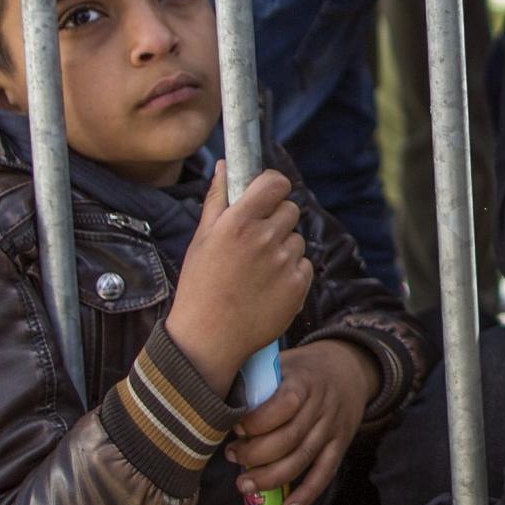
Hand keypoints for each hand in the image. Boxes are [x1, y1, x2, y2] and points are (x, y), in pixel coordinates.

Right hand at [167, 166, 312, 395]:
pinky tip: (268, 287)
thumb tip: (224, 165)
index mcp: (237, 222)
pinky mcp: (298, 286)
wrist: (209, 338)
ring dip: (283, 248)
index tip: (267, 194)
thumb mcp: (201, 239)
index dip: (273, 186)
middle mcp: (264, 239)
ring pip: (297, 239)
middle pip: (290, 209)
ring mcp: (284, 263)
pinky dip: (291, 272)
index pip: (275, 183)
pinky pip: (304, 265)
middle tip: (257, 240)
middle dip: (276, 219)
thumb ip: (217, 199)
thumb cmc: (200, 286)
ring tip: (257, 270)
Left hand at [225, 341, 379, 504]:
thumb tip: (219, 403)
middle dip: (255, 455)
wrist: (349, 369)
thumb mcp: (282, 362)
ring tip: (245, 484)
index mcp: (304, 381)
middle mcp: (321, 406)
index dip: (256, 422)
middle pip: (289, 439)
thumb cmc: (303, 369)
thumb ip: (257, 380)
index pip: (282, 406)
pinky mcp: (340, 445)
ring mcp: (332, 428)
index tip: (235, 427)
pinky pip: (325, 473)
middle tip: (233, 457)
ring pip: (302, 459)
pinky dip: (307, 494)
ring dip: (271, 478)